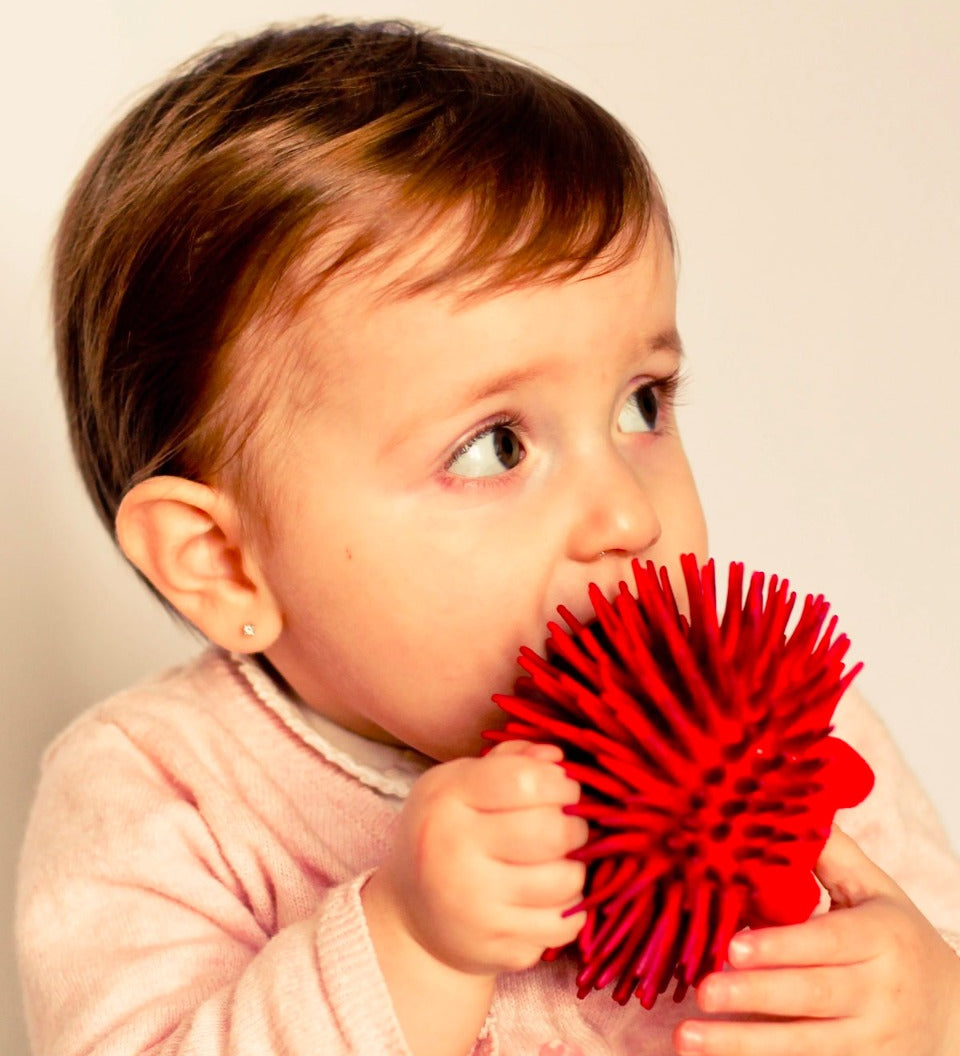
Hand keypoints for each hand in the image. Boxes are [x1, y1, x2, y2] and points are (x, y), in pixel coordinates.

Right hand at [365, 740, 587, 976]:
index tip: (561, 787)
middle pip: (554, 831)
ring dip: (573, 867)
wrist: (411, 916)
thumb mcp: (459, 784)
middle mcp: (454, 854)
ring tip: (556, 860)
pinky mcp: (495, 949)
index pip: (528, 781)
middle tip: (566, 825)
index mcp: (446, 801)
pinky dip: (567, 909)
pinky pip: (564, 925)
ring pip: (567, 880)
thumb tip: (556, 758)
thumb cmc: (446, 833)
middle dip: (575, 824)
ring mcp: (474, 908)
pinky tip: (546, 896)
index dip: (560, 781)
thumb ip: (509, 762)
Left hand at [674, 827, 959, 1055]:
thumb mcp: (875, 892)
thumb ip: (832, 854)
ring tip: (686, 1037)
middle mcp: (881, 994)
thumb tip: (791, 801)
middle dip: (754, 996)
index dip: (780, 947)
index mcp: (882, 939)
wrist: (956, 1015)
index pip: (827, 943)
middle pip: (812, 997)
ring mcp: (873, 1042)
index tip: (733, 947)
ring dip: (742, 1044)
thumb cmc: (898, 940)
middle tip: (704, 990)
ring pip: (804, 1046)